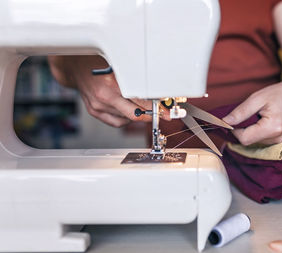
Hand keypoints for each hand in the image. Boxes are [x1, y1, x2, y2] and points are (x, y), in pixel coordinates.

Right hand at [48, 55, 168, 126]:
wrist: (74, 64)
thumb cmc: (97, 59)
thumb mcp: (119, 65)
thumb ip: (136, 79)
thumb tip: (155, 91)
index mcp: (111, 84)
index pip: (140, 102)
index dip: (156, 109)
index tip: (166, 113)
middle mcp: (104, 97)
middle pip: (135, 115)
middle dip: (151, 116)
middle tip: (161, 115)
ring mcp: (98, 106)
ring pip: (126, 120)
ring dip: (137, 116)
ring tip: (144, 108)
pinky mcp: (94, 111)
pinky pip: (116, 122)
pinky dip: (125, 119)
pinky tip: (130, 112)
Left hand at [222, 70, 281, 144]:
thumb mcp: (258, 98)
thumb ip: (240, 112)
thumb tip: (225, 122)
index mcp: (272, 128)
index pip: (244, 139)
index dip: (235, 130)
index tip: (235, 120)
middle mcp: (280, 139)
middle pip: (251, 141)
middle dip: (247, 128)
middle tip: (253, 113)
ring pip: (259, 141)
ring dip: (257, 130)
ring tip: (265, 115)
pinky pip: (268, 140)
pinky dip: (264, 131)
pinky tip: (270, 120)